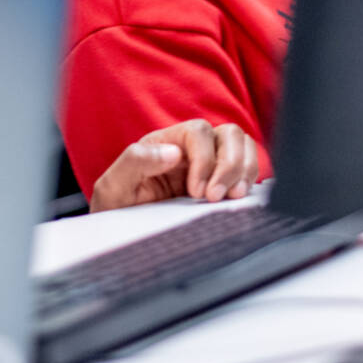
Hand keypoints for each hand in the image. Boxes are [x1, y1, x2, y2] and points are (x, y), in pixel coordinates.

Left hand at [88, 119, 261, 211]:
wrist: (123, 231)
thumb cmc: (117, 206)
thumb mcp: (113, 186)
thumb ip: (134, 162)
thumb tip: (173, 152)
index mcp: (167, 142)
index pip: (199, 132)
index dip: (204, 158)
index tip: (196, 191)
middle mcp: (192, 149)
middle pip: (229, 134)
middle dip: (230, 164)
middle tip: (217, 197)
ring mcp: (210, 164)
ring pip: (244, 147)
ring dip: (244, 171)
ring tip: (234, 198)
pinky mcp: (222, 183)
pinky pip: (247, 170)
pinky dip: (250, 180)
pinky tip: (239, 200)